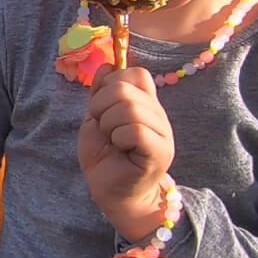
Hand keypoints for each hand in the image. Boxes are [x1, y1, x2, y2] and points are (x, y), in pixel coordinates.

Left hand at [78, 66, 175, 239]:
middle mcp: (158, 114)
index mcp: (145, 103)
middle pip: (126, 88)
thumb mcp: (94, 118)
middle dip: (101, 106)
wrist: (111, 192)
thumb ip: (100, 93)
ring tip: (112, 140)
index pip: (136, 73)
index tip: (101, 107)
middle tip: (103, 127)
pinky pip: (136, 130)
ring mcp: (162, 132)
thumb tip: (106, 64)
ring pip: (130, 108)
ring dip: (108, 125)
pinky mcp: (160, 151)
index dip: (111, 83)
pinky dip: (118, 138)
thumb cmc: (104, 157)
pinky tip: (120, 150)